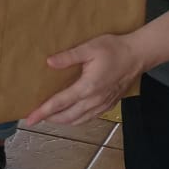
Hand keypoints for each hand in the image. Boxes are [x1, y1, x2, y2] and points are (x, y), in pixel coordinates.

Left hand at [22, 33, 142, 126]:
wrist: (138, 55)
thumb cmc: (114, 49)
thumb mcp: (89, 48)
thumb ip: (69, 57)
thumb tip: (49, 62)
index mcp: (87, 87)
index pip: (60, 103)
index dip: (43, 112)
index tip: (30, 119)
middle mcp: (94, 100)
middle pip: (67, 117)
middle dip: (50, 119)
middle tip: (36, 118)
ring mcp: (102, 105)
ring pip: (79, 120)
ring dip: (63, 121)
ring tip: (50, 118)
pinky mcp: (109, 105)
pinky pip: (89, 117)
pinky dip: (77, 119)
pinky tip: (72, 115)